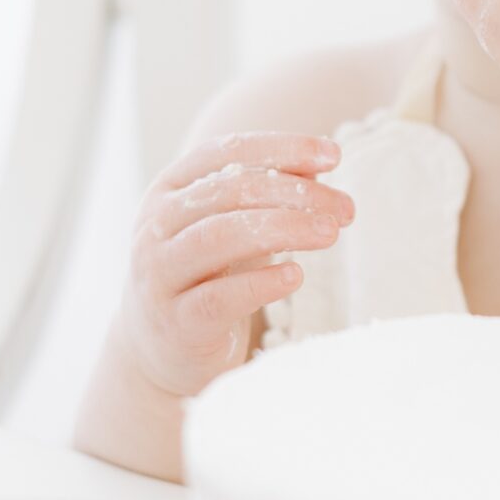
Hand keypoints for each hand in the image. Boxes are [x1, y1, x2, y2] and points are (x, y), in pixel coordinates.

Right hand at [118, 132, 353, 396]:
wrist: (163, 351)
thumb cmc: (207, 277)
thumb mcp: (234, 229)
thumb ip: (267, 196)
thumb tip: (320, 166)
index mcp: (168, 191)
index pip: (225, 152)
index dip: (282, 148)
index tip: (334, 156)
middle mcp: (154, 227)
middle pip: (227, 192)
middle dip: (294, 193)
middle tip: (344, 208)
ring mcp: (159, 275)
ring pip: (220, 237)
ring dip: (284, 229)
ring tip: (330, 233)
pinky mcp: (175, 323)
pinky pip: (218, 297)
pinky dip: (261, 282)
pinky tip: (296, 275)